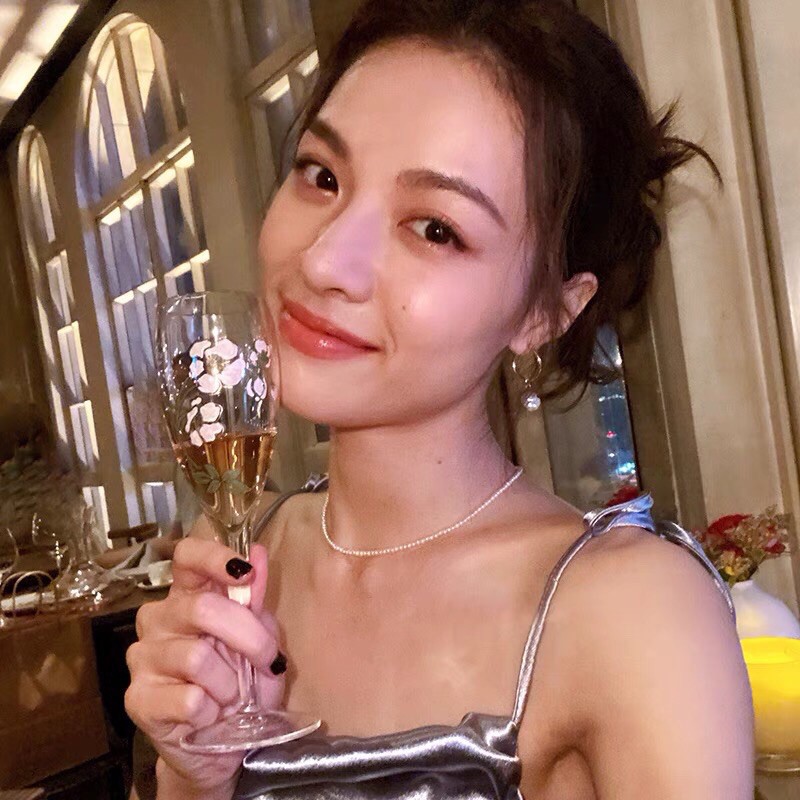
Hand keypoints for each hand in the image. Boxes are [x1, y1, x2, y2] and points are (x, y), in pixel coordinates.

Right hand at [125, 538, 283, 793]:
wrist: (225, 747)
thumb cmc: (243, 686)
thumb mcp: (259, 640)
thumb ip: (255, 600)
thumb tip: (258, 553)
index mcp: (187, 596)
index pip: (187, 557)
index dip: (214, 558)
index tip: (244, 573)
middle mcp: (157, 620)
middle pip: (201, 607)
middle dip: (248, 636)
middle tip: (268, 660)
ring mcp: (142, 658)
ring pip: (196, 657)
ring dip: (230, 683)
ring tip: (232, 696)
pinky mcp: (136, 700)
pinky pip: (188, 699)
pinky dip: (213, 710)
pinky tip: (210, 716)